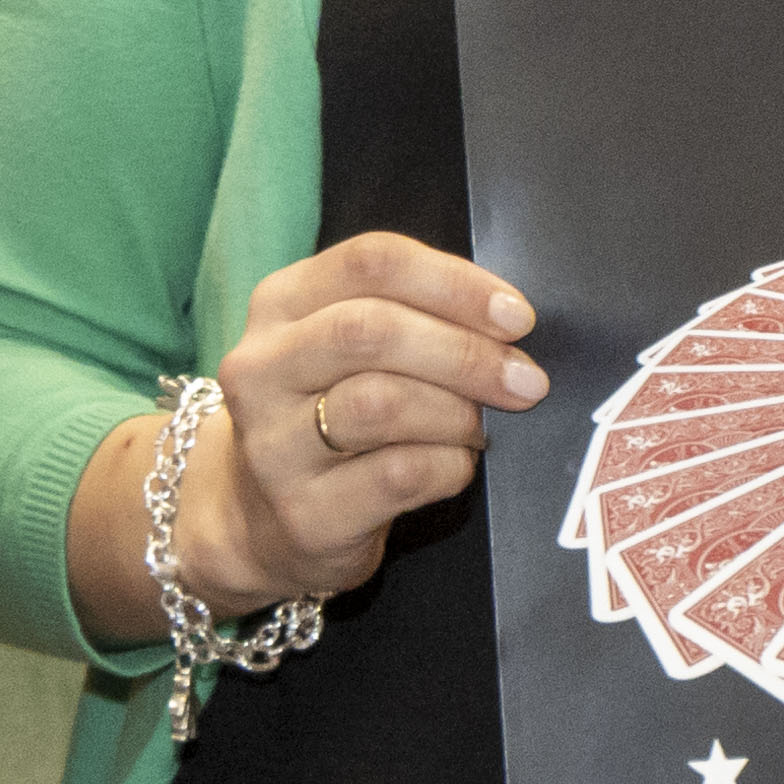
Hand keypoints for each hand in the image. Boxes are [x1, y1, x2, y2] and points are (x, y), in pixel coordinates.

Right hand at [69, 232, 538, 638]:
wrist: (258, 520)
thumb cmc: (327, 414)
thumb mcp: (345, 347)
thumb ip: (410, 315)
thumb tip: (509, 321)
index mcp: (279, 304)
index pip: (371, 262)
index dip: (455, 283)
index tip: (517, 316)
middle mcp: (262, 367)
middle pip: (371, 331)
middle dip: (465, 352)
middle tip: (525, 379)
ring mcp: (272, 444)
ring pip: (383, 403)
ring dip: (457, 412)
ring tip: (479, 427)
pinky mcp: (304, 513)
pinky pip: (399, 475)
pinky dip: (450, 464)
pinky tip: (456, 465)